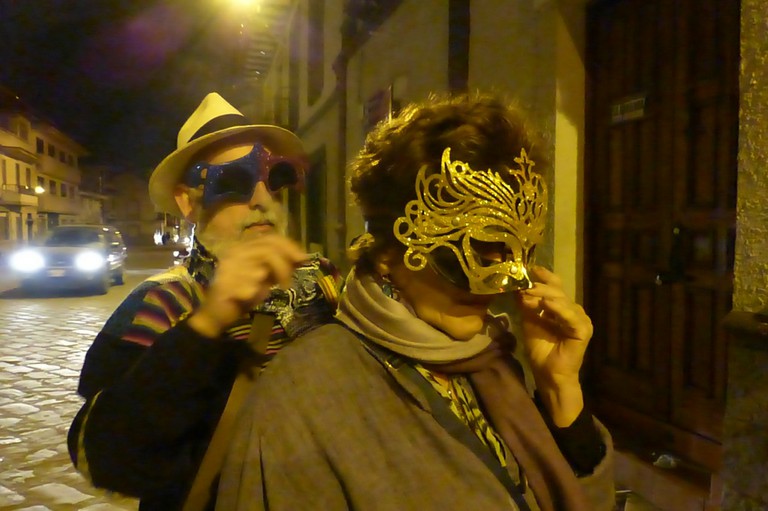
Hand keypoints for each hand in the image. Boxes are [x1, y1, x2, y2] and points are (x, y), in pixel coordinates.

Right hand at [188, 234, 307, 337]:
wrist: (217, 313)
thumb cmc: (243, 292)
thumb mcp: (265, 275)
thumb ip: (279, 264)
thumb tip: (301, 257)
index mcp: (242, 246)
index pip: (270, 238)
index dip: (289, 246)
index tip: (303, 259)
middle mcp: (233, 252)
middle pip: (268, 251)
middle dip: (284, 267)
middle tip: (287, 284)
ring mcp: (227, 268)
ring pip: (260, 271)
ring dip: (268, 283)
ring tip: (267, 291)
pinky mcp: (224, 285)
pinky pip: (250, 288)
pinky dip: (255, 293)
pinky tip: (249, 297)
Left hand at [516, 266, 592, 425]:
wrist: (548, 373)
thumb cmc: (541, 349)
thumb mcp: (529, 321)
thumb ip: (526, 304)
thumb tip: (516, 286)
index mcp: (562, 308)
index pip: (555, 286)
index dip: (544, 276)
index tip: (530, 268)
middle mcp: (573, 310)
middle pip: (557, 291)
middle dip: (539, 286)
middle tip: (523, 284)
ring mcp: (580, 320)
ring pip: (563, 301)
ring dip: (544, 295)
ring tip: (528, 293)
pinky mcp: (583, 331)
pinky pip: (570, 316)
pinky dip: (558, 308)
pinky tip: (546, 303)